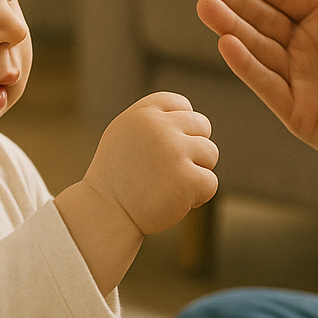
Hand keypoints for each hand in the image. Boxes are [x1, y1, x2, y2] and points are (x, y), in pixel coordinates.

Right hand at [85, 92, 218, 235]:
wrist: (106, 213)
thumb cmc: (116, 177)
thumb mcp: (125, 134)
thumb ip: (153, 120)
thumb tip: (190, 114)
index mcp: (143, 113)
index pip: (181, 104)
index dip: (181, 127)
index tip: (167, 147)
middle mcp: (159, 127)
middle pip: (202, 126)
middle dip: (193, 148)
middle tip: (170, 169)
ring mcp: (174, 152)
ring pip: (211, 153)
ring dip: (197, 171)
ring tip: (170, 184)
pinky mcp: (187, 179)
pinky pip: (210, 182)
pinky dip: (198, 196)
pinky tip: (174, 200)